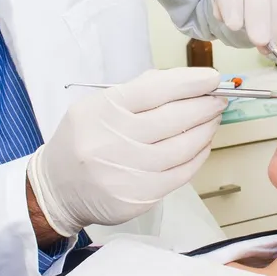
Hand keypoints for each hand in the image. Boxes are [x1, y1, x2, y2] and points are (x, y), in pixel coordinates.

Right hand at [27, 68, 224, 236]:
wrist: (57, 188)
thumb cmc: (85, 139)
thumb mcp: (99, 106)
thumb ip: (140, 92)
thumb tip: (187, 82)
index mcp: (103, 110)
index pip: (155, 90)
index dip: (190, 82)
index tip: (213, 78)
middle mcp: (112, 141)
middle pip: (173, 119)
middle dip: (204, 106)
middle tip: (219, 99)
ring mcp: (126, 172)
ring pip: (182, 148)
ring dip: (205, 131)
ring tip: (212, 120)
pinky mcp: (138, 197)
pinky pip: (180, 174)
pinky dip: (197, 157)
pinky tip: (202, 145)